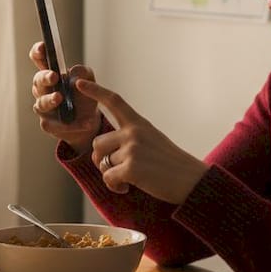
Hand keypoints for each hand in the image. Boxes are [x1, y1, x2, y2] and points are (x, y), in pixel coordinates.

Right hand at [29, 41, 100, 154]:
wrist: (89, 121)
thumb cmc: (84, 96)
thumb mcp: (89, 81)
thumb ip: (83, 73)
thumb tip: (73, 73)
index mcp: (51, 74)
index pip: (40, 60)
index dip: (38, 52)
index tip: (42, 47)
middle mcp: (44, 90)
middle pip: (38, 81)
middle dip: (45, 78)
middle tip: (54, 77)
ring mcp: (44, 107)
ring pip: (41, 103)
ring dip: (50, 100)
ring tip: (60, 98)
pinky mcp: (48, 124)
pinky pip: (55, 124)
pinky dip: (70, 124)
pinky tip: (85, 123)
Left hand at [75, 78, 208, 203]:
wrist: (191, 179)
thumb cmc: (172, 164)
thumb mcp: (153, 139)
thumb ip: (131, 138)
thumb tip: (105, 152)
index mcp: (139, 123)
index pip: (114, 101)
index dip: (94, 91)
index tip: (78, 83)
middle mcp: (133, 132)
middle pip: (98, 143)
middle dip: (102, 160)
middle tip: (117, 170)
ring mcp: (132, 149)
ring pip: (102, 162)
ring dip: (110, 175)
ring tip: (128, 180)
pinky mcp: (131, 167)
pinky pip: (108, 178)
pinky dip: (115, 186)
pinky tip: (127, 188)